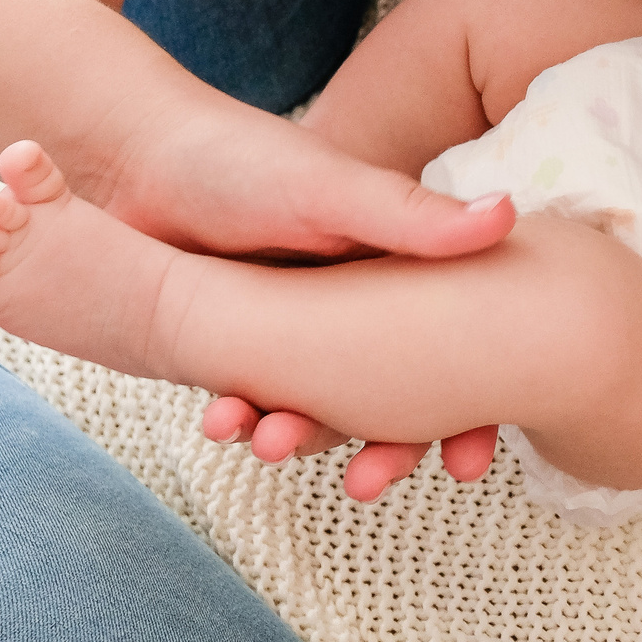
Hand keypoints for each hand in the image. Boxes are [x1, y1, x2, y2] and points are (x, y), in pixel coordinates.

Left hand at [81, 98, 513, 493]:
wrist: (130, 158)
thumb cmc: (241, 158)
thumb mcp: (331, 188)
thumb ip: (414, 214)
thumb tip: (510, 214)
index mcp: (398, 267)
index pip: (458, 350)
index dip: (472, 413)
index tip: (468, 463)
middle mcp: (358, 303)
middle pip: (394, 396)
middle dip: (387, 448)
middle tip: (367, 483)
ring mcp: (297, 328)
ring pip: (322, 406)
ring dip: (304, 437)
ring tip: (272, 447)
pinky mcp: (239, 346)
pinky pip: (256, 399)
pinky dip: (245, 419)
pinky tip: (223, 424)